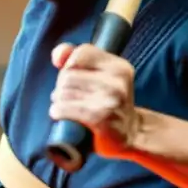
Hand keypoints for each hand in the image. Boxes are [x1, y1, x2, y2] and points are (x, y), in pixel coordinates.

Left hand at [48, 43, 138, 158]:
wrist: (130, 135)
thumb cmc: (109, 103)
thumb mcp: (101, 75)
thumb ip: (76, 57)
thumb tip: (57, 58)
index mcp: (120, 67)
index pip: (82, 52)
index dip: (69, 64)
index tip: (72, 78)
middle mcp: (118, 81)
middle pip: (69, 74)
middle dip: (61, 86)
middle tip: (69, 97)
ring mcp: (110, 100)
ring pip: (64, 91)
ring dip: (58, 101)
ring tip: (66, 107)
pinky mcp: (100, 118)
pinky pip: (65, 108)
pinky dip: (57, 111)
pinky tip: (60, 115)